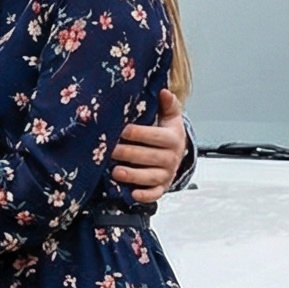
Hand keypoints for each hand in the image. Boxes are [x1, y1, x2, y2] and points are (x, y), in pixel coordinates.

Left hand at [109, 88, 187, 204]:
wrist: (177, 153)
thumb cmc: (167, 134)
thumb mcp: (170, 118)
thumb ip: (168, 105)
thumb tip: (164, 91)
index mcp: (173, 138)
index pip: (155, 136)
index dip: (138, 133)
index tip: (122, 130)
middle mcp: (171, 158)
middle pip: (149, 157)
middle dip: (129, 154)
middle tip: (111, 151)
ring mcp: (166, 174)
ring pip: (150, 177)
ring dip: (133, 176)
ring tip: (116, 172)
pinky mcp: (162, 188)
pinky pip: (155, 194)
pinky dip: (145, 196)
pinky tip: (133, 194)